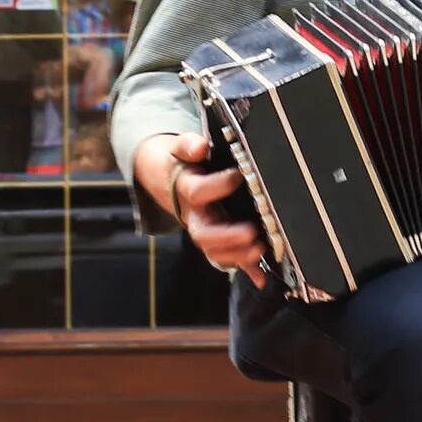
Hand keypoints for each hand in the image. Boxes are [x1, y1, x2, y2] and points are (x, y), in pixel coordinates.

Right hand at [134, 131, 265, 280]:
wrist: (161, 177)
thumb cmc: (175, 160)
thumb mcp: (177, 147)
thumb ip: (188, 145)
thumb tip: (200, 147)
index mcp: (184, 189)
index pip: (196, 192)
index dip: (216, 186)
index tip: (236, 177)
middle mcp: (192, 214)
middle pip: (204, 233)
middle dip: (227, 237)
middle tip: (250, 233)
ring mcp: (202, 229)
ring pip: (214, 250)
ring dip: (237, 255)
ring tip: (259, 250)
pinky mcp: (213, 238)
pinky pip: (226, 256)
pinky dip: (244, 268)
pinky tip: (260, 277)